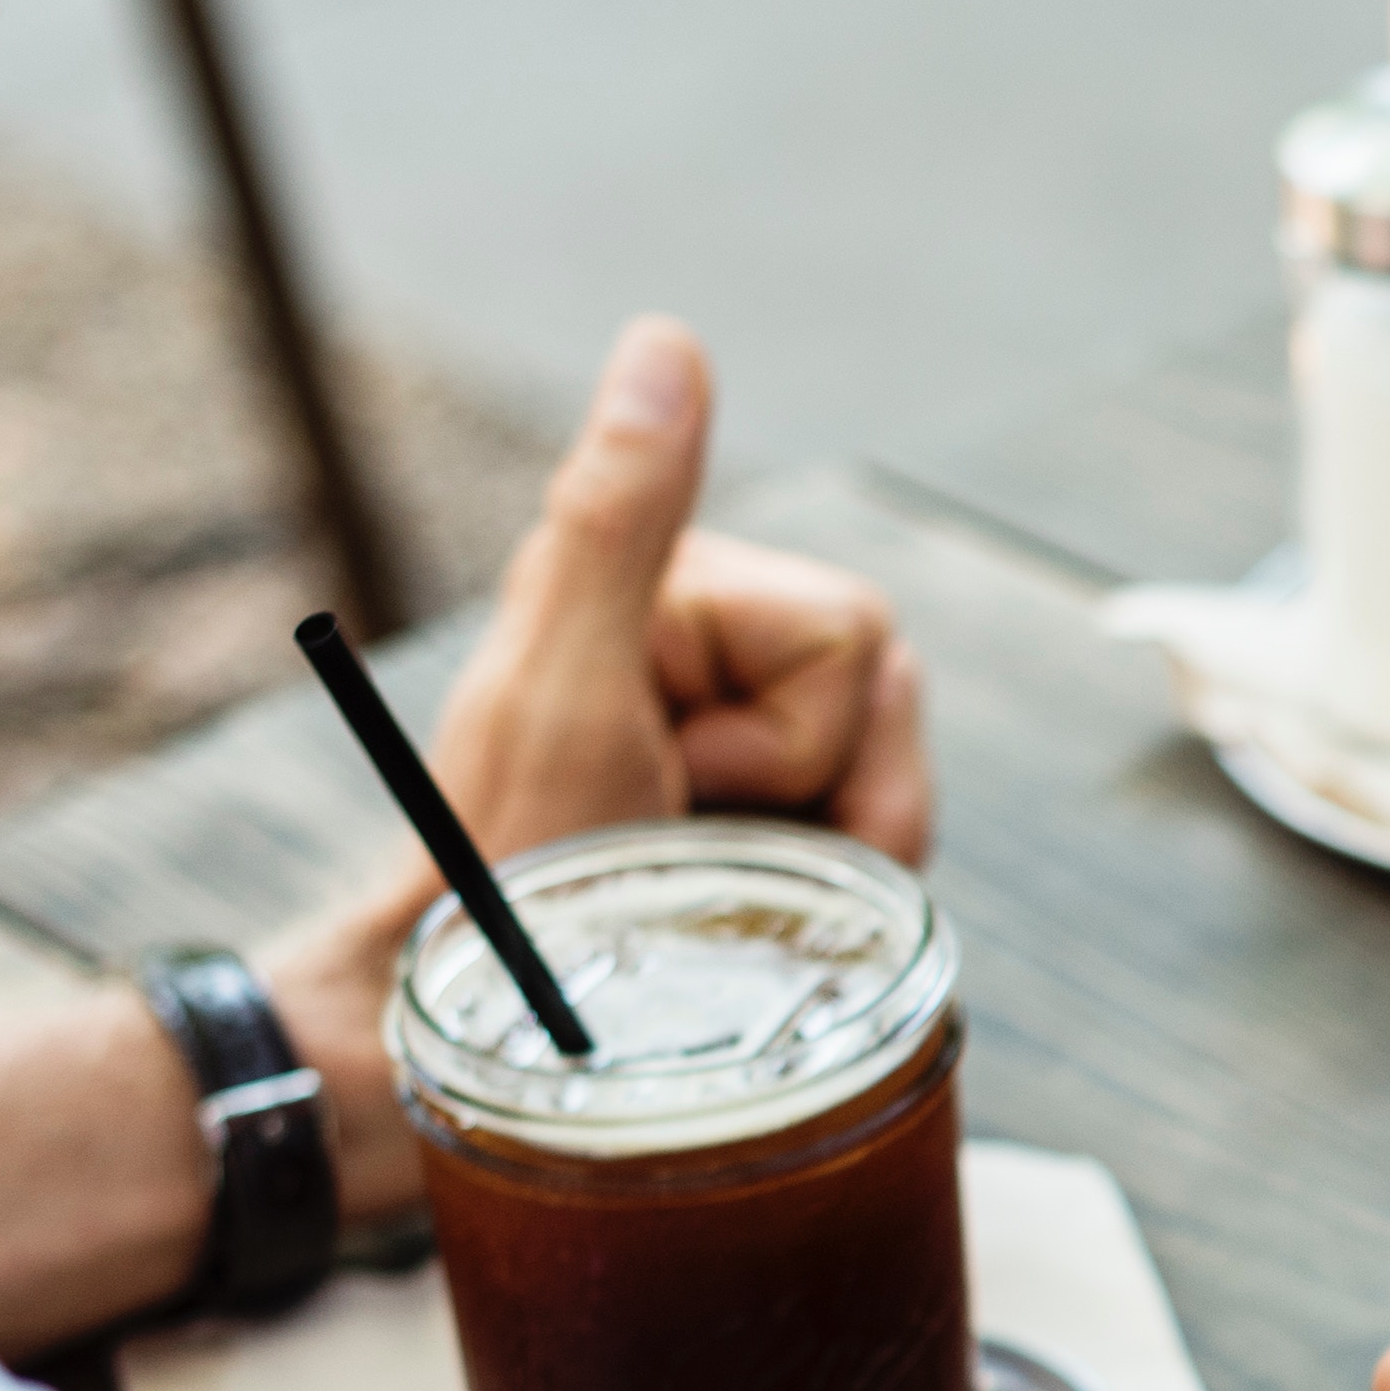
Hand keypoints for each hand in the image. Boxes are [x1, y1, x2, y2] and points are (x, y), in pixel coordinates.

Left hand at [258, 317, 938, 1210]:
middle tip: (689, 840)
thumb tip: (667, 339)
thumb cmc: (508, 875)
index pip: (853, 633)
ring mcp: (753, 750)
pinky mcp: (772, 835)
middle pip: (888, 697)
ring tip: (709, 891)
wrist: (490, 1051)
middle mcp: (721, 659)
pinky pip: (886, 853)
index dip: (786, 727)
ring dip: (823, 859)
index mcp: (675, 597)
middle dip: (817, 794)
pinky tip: (742, 923)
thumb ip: (624, 515)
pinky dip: (832, 903)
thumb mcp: (569, 688)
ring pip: (899, 782)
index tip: (674, 768)